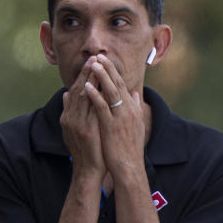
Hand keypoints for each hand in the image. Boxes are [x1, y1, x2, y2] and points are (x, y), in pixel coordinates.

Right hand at [60, 56, 105, 178]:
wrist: (88, 171)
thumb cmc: (87, 150)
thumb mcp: (76, 128)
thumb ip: (72, 111)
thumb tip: (66, 94)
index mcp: (68, 116)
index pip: (76, 91)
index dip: (83, 76)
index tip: (91, 62)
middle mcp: (69, 118)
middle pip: (78, 90)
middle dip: (86, 73)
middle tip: (94, 57)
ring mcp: (75, 124)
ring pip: (83, 97)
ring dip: (90, 80)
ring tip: (97, 66)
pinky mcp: (85, 131)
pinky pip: (90, 110)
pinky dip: (94, 97)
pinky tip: (100, 86)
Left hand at [84, 55, 146, 180]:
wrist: (129, 167)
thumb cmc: (130, 148)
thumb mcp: (136, 124)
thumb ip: (136, 107)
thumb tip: (136, 94)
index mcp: (132, 109)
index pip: (122, 85)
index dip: (113, 72)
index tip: (104, 60)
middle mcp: (128, 110)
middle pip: (117, 84)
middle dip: (107, 69)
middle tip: (97, 56)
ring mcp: (120, 117)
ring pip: (111, 91)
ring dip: (101, 76)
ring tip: (92, 64)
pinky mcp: (112, 126)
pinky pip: (102, 107)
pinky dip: (94, 95)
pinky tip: (86, 87)